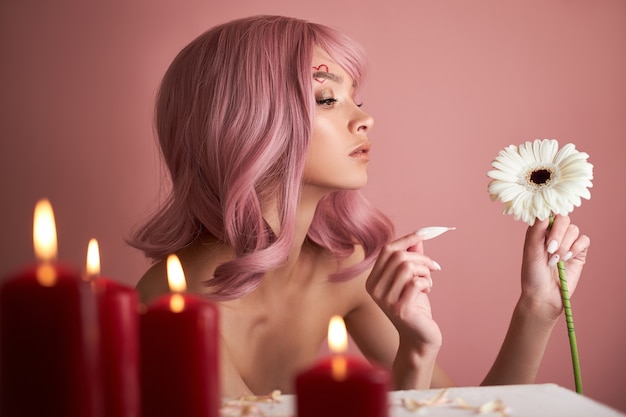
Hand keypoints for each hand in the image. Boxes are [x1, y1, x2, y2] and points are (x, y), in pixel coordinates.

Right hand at [366, 232, 442, 350]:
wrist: (419, 338)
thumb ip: (412, 257)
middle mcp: (374, 289)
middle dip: (422, 258)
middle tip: (433, 267)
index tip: (424, 234)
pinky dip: (427, 283)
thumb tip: (418, 237)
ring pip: (408, 267)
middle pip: (399, 256)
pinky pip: (416, 283)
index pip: (387, 250)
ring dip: (425, 271)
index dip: (406, 239)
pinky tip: (427, 292)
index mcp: (373, 280)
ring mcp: (385, 300)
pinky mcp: (400, 309)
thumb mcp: (412, 278)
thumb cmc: (416, 306)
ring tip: (428, 282)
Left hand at [520, 215, 589, 318]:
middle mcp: (553, 234)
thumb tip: (543, 212)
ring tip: (556, 259)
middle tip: (550, 249)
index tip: (545, 227)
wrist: (544, 294)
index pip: (548, 213)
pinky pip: (584, 240)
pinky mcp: (579, 252)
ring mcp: (567, 243)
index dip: (549, 218)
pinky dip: (576, 248)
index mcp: (539, 231)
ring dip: (565, 244)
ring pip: (574, 230)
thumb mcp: (530, 250)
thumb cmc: (533, 273)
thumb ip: (536, 230)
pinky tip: (567, 258)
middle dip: (557, 234)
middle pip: (563, 219)